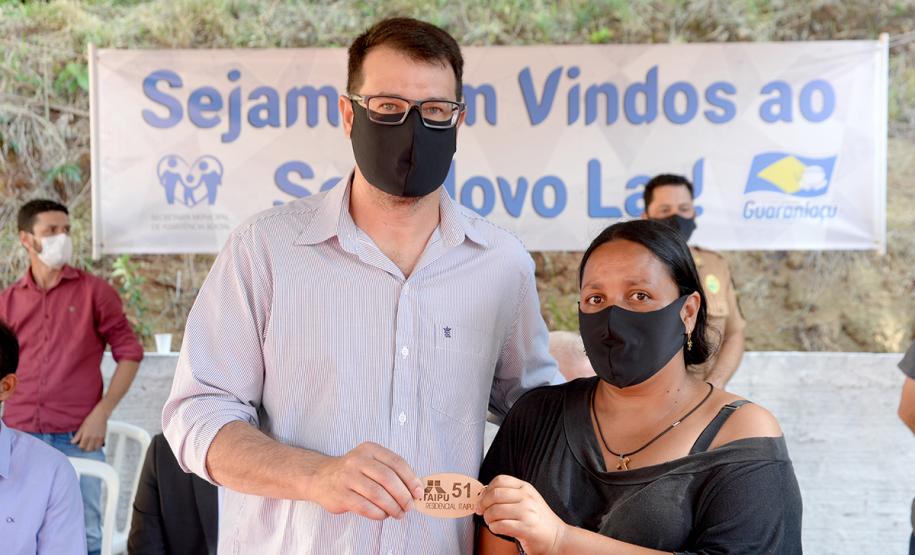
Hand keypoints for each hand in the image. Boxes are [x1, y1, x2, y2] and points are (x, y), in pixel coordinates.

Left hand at [72, 403, 108, 451]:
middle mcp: (93, 438)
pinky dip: (97, 446)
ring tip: (89, 445)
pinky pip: (100, 445)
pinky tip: (95, 443)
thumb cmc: (91, 419)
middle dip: (85, 448)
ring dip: (92, 448)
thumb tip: (73, 442)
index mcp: (86, 436)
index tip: (79, 444)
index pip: (81, 446)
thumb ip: (77, 436)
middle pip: (88, 449)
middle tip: (84, 445)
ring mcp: (99, 438)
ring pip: (95, 448)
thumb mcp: (82, 427)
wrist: (101, 414)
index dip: (79, 446)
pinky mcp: (103, 437)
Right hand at [308, 442, 422, 520]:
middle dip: (403, 495)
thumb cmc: (353, 472)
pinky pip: (365, 506)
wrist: (320, 477)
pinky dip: (378, 513)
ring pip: (377, 494)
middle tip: (410, 506)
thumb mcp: (370, 462)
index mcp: (370, 449)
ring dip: (392, 507)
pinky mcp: (341, 494)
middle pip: (388, 478)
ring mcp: (348, 477)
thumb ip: (390, 471)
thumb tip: (415, 489)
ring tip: (399, 513)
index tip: (419, 492)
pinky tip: (384, 515)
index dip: (411, 479)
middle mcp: (358, 460)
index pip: (396, 462)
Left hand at [477, 475, 567, 554]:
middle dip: (483, 504)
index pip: (500, 480)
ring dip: (488, 518)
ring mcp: (527, 512)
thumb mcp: (527, 499)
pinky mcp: (526, 528)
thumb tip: (483, 494)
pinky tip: (497, 529)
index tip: (482, 499)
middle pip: (494, 495)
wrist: (557, 537)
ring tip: (491, 522)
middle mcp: (527, 497)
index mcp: (526, 487)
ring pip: (494, 511)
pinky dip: (494, 528)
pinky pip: (500, 525)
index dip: (487, 489)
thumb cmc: (538, 519)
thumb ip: (510, 494)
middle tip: (481, 512)